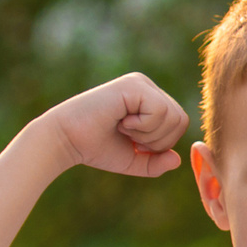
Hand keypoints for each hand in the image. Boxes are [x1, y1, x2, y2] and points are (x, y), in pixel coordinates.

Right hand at [39, 73, 188, 177]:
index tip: (134, 143)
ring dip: (148, 133)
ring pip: (173, 116)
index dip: (161, 143)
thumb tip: (177, 159)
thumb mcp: (134, 160)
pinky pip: (160, 111)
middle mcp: (147, 87)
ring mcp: (140, 83)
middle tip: (129, 136)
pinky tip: (121, 121)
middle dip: (158, 141)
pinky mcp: (133, 85)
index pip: (179, 124)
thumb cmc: (96, 148)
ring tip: (123, 127)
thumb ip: (157, 162)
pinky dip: (143, 126)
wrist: (66, 140)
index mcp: (150, 100)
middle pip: (180, 120)